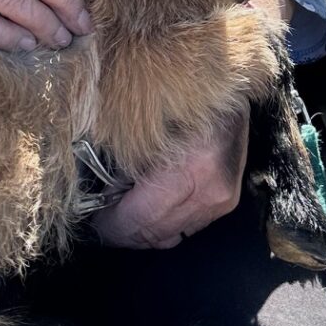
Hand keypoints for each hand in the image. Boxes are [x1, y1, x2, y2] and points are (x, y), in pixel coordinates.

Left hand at [94, 103, 249, 249]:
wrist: (231, 90)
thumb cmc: (182, 103)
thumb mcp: (144, 131)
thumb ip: (124, 172)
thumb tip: (107, 201)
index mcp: (189, 171)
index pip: (139, 218)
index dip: (111, 226)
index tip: (95, 223)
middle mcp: (209, 192)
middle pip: (154, 233)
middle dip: (124, 232)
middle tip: (104, 223)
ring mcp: (221, 200)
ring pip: (170, 236)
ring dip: (143, 232)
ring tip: (122, 217)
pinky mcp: (226, 202)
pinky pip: (187, 228)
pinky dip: (163, 224)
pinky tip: (148, 211)